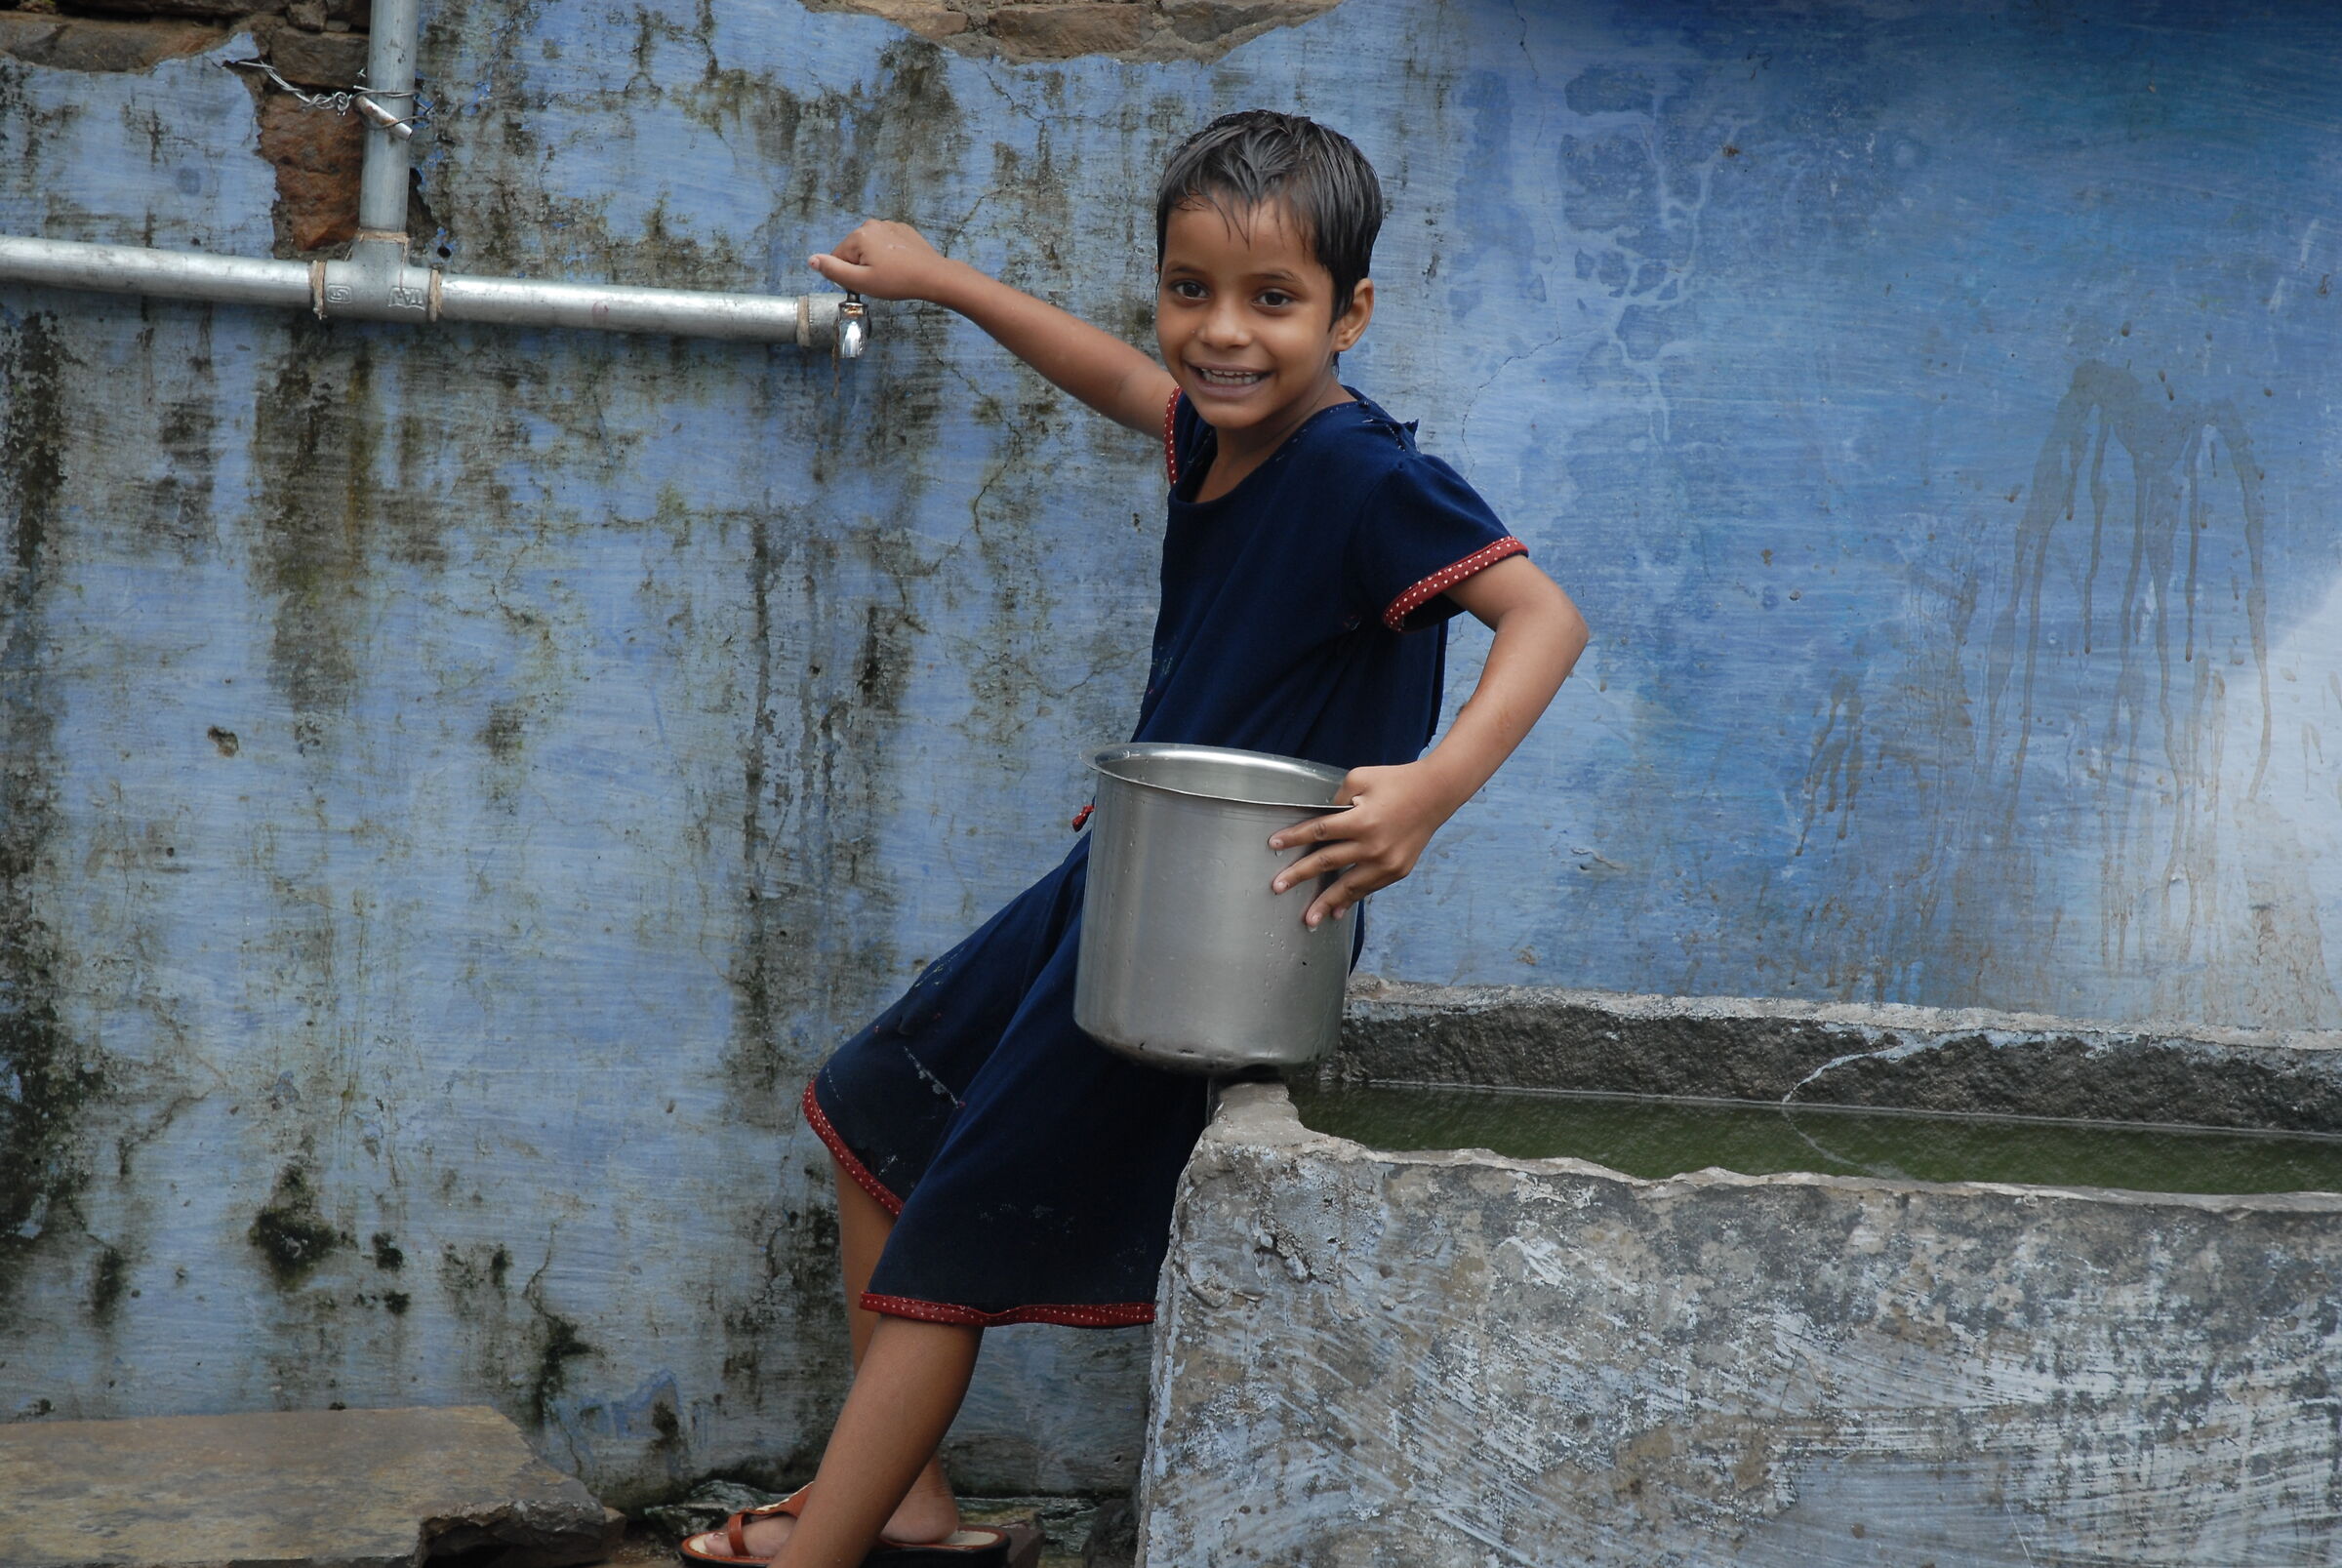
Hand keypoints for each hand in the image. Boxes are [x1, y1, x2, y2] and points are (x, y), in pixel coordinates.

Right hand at [809, 220, 960, 301]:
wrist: (933, 276)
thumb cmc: (898, 281)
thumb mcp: (861, 282)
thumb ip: (833, 271)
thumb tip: (812, 260)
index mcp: (858, 235)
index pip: (838, 258)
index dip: (850, 275)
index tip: (867, 281)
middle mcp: (871, 224)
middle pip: (854, 251)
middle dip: (862, 266)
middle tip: (880, 279)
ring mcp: (889, 225)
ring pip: (870, 248)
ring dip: (876, 261)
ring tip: (892, 273)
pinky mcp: (902, 230)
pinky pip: (886, 244)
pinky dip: (890, 255)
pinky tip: (900, 265)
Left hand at [1267, 761, 1464, 929]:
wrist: (1436, 794)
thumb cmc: (1395, 781)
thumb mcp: (1360, 779)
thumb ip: (1336, 801)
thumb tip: (1321, 824)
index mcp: (1361, 819)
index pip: (1319, 831)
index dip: (1294, 838)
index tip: (1273, 845)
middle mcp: (1373, 845)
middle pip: (1327, 863)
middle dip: (1299, 876)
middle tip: (1277, 888)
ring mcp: (1386, 862)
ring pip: (1349, 886)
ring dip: (1327, 904)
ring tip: (1308, 919)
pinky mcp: (1397, 871)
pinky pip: (1368, 888)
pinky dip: (1352, 899)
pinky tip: (1337, 911)